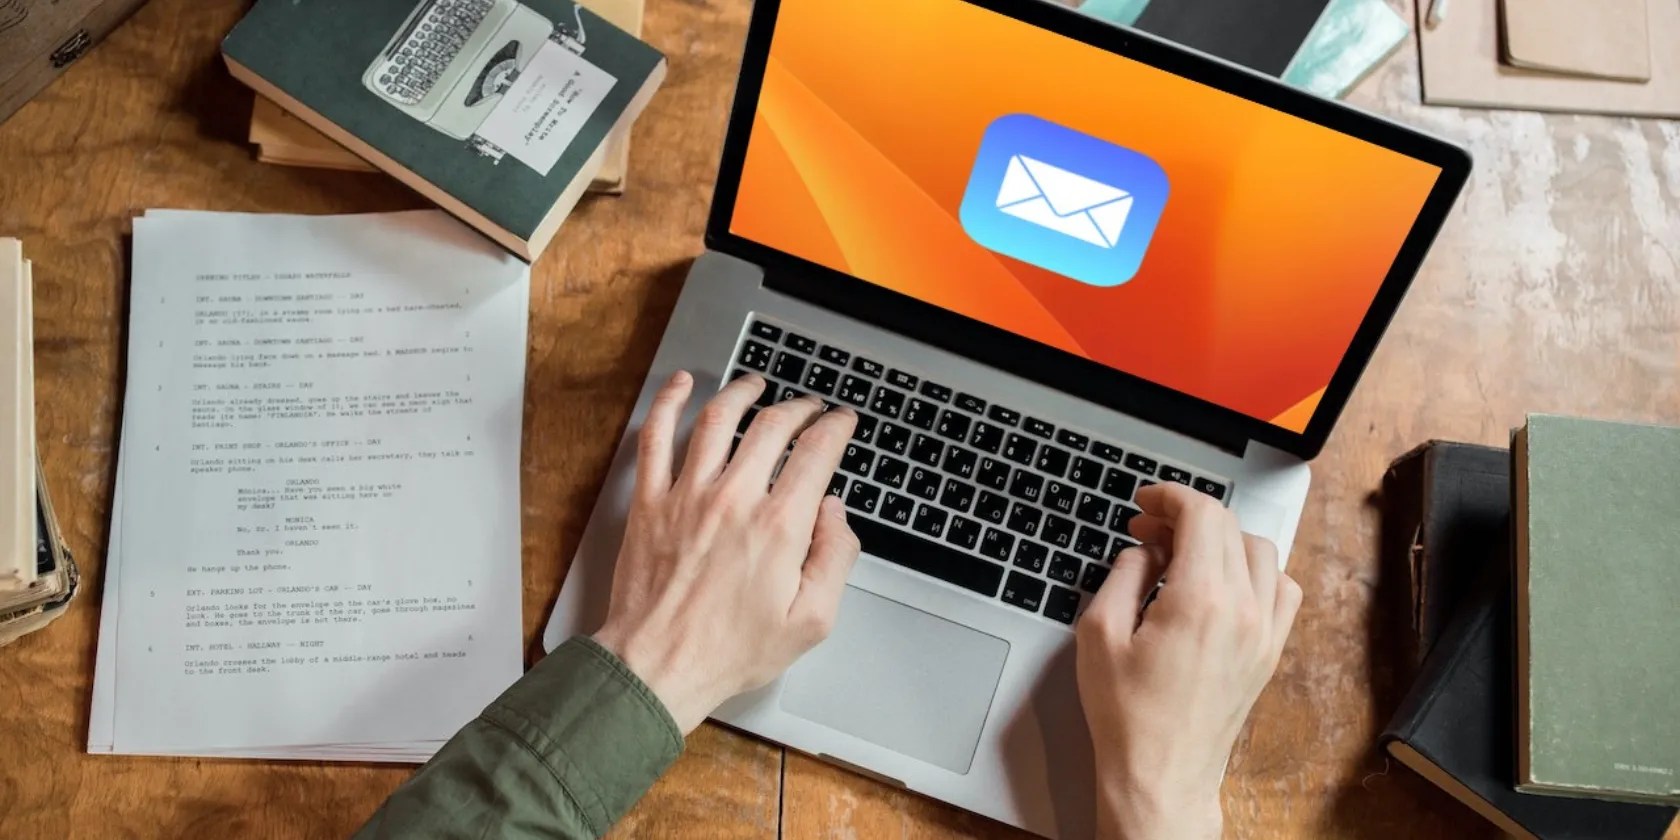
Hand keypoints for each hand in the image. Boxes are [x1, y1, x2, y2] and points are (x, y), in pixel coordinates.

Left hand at [592, 371, 860, 733]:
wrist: (658, 666)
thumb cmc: (730, 651)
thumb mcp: (811, 622)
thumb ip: (835, 560)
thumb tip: (835, 514)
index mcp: (779, 527)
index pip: (816, 453)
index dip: (836, 428)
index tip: (841, 422)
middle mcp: (734, 500)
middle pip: (772, 426)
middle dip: (799, 408)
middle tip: (808, 408)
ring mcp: (687, 496)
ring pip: (717, 419)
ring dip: (742, 392)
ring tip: (756, 384)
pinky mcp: (650, 502)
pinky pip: (655, 437)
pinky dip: (668, 403)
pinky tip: (680, 385)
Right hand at [1075, 483, 1301, 839]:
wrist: (1162, 774)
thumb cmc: (1128, 716)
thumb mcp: (1100, 633)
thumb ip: (1123, 575)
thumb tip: (1144, 550)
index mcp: (1200, 600)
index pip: (1202, 515)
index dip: (1170, 496)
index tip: (1146, 503)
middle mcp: (1243, 610)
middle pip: (1229, 527)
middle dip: (1186, 516)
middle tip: (1148, 528)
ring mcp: (1264, 631)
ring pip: (1260, 551)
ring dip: (1221, 539)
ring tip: (1182, 553)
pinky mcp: (1270, 651)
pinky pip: (1281, 589)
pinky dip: (1255, 571)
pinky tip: (1222, 582)